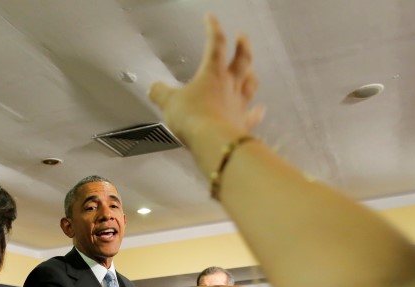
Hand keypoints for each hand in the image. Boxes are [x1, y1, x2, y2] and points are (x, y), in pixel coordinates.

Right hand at [148, 15, 263, 152]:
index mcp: (212, 73)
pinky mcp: (243, 124)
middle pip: (241, 60)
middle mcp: (229, 85)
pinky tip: (261, 109)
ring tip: (250, 70)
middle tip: (242, 36)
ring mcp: (239, 104)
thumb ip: (160, 93)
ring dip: (251, 75)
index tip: (211, 18)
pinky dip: (257, 112)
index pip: (215, 44)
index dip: (213, 28)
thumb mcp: (169, 103)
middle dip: (242, 46)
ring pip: (250, 85)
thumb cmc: (193, 117)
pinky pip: (252, 115)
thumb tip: (153, 88)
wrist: (213, 142)